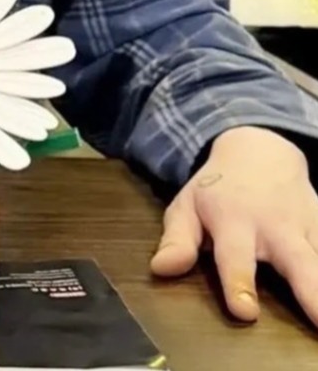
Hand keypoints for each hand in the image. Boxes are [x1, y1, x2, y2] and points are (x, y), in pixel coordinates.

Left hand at [150, 125, 317, 324]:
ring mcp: (308, 228)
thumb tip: (160, 269)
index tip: (245, 311)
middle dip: (312, 293)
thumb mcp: (187, 207)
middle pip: (299, 262)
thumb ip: (177, 241)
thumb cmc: (218, 191)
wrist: (260, 152)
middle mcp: (276, 226)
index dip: (238, 283)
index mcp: (234, 221)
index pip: (235, 256)